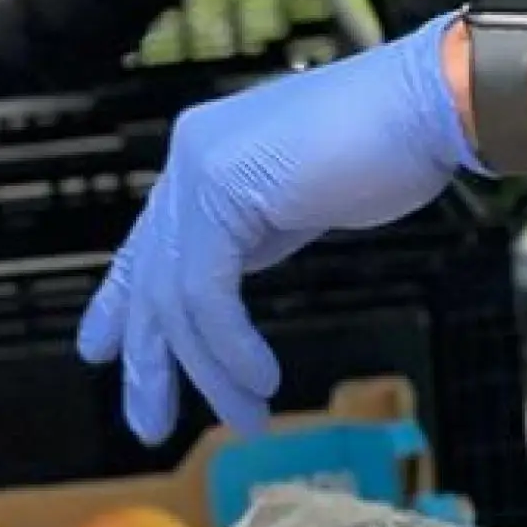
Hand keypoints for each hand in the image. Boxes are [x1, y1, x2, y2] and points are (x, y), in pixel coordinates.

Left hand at [79, 13, 478, 442]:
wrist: (425, 105)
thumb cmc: (381, 149)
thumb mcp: (295, 201)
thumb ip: (253, 230)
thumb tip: (227, 279)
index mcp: (204, 157)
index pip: (149, 240)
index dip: (121, 300)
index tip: (101, 349)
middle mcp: (190, 158)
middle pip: (149, 274)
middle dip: (147, 355)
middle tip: (146, 421)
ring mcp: (201, 167)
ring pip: (177, 294)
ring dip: (209, 370)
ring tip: (246, 417)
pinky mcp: (223, 188)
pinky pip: (206, 290)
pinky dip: (229, 344)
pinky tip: (259, 378)